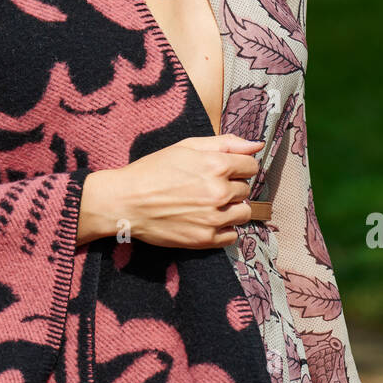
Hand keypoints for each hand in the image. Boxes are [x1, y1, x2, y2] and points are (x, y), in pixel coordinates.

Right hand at [77, 135, 264, 249]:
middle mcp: (219, 192)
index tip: (224, 170)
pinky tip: (207, 221)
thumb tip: (257, 145)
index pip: (251, 166)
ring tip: (209, 205)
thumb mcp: (187, 146)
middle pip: (246, 189)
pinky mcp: (205, 239)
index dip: (238, 166)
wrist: (126, 201)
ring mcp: (214, 218)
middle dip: (231, 186)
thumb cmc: (153, 170)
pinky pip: (232, 236)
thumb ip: (225, 143)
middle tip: (207, 187)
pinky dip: (224, 230)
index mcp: (216, 165)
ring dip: (232, 208)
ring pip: (244, 213)